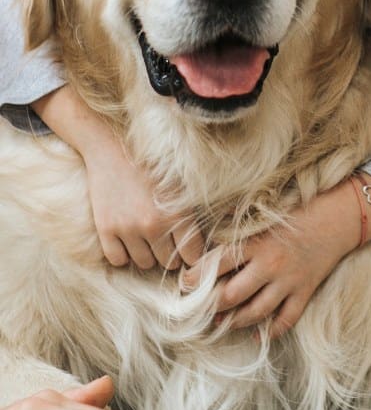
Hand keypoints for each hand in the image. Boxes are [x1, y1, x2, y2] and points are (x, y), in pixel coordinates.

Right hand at [35, 86, 203, 270]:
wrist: (113, 146)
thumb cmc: (153, 163)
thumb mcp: (182, 183)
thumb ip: (196, 209)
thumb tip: (224, 225)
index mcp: (177, 214)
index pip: (192, 256)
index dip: (193, 255)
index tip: (189, 249)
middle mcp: (153, 225)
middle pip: (169, 263)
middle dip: (171, 253)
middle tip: (167, 238)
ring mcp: (127, 229)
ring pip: (144, 263)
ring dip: (148, 253)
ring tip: (148, 235)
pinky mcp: (106, 230)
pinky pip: (118, 260)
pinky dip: (124, 253)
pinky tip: (128, 238)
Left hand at [183, 180, 363, 339]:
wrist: (339, 216)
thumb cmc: (299, 210)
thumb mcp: (265, 212)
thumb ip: (237, 221)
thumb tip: (207, 225)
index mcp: (257, 242)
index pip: (218, 263)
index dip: (197, 277)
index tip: (185, 284)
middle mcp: (270, 264)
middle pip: (231, 295)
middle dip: (211, 306)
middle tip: (200, 310)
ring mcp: (289, 281)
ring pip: (255, 313)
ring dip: (235, 321)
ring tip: (222, 323)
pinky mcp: (305, 291)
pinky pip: (285, 320)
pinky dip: (270, 331)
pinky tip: (257, 334)